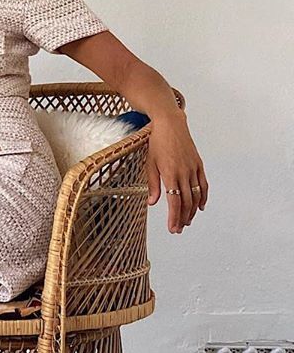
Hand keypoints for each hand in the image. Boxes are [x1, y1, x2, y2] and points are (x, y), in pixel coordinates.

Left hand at [146, 114, 207, 233]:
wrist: (170, 124)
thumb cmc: (157, 142)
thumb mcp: (149, 163)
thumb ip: (152, 184)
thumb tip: (152, 202)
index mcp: (170, 173)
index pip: (174, 201)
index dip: (174, 217)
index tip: (173, 228)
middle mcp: (184, 172)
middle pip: (186, 202)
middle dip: (183, 218)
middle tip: (178, 229)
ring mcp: (193, 168)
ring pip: (196, 195)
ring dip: (192, 211)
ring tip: (187, 221)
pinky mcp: (198, 164)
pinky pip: (203, 184)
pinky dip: (203, 197)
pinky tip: (200, 207)